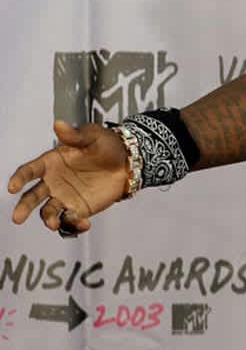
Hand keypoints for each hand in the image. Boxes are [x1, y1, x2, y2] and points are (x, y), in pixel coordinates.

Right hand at [8, 120, 128, 235]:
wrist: (128, 162)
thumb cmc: (107, 145)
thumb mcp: (93, 136)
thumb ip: (75, 135)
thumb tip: (59, 124)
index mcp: (51, 162)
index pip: (29, 170)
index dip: (19, 178)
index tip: (13, 186)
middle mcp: (53, 182)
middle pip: (32, 196)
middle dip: (24, 206)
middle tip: (17, 217)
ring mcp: (64, 197)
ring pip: (48, 212)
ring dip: (48, 220)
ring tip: (53, 224)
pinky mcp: (78, 209)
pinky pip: (70, 220)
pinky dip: (73, 224)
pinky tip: (83, 223)